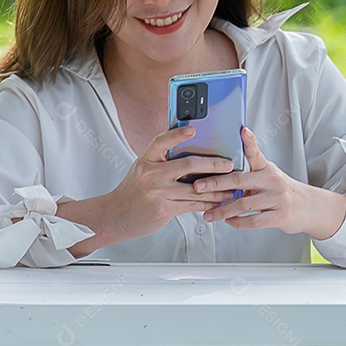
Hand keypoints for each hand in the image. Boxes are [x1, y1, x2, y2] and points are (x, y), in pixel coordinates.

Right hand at [59, 126, 236, 252]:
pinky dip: (208, 203)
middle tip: (228, 164)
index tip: (193, 129)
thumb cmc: (132, 191)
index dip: (177, 134)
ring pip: (195, 188)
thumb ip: (161, 159)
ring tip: (231, 186)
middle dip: (212, 164)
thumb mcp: (142, 168)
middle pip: (187, 165)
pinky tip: (218, 201)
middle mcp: (151, 174)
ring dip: (216, 188)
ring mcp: (158, 192)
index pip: (161, 142)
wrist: (115, 216)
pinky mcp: (164, 209)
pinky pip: (193, 204)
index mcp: (146, 160)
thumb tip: (188, 145)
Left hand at [196, 127, 345, 239]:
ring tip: (208, 214)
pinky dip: (239, 222)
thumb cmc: (283, 189)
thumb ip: (250, 168)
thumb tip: (225, 163)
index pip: (256, 153)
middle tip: (198, 186)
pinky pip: (254, 221)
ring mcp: (277, 199)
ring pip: (244, 204)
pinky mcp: (280, 217)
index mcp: (267, 170)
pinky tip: (229, 222)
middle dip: (217, 184)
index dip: (250, 141)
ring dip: (223, 211)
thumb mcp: (269, 173)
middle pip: (241, 180)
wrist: (308, 207)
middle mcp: (273, 182)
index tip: (242, 131)